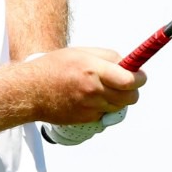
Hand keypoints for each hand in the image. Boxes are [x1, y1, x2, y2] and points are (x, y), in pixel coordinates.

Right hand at [24, 48, 143, 144]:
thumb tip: (127, 63)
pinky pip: (106, 114)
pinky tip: (92, 98)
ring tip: (105, 88)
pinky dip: (105, 107)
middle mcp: (93, 90)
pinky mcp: (86, 119)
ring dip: (119, 98)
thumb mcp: (81, 52)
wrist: (31, 91)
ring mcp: (90, 107)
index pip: (129, 80)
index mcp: (93, 69)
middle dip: (133, 89)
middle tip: (127, 82)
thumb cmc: (53, 68)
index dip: (140, 77)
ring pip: (120, 106)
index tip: (141, 74)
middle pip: (130, 97)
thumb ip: (107, 57)